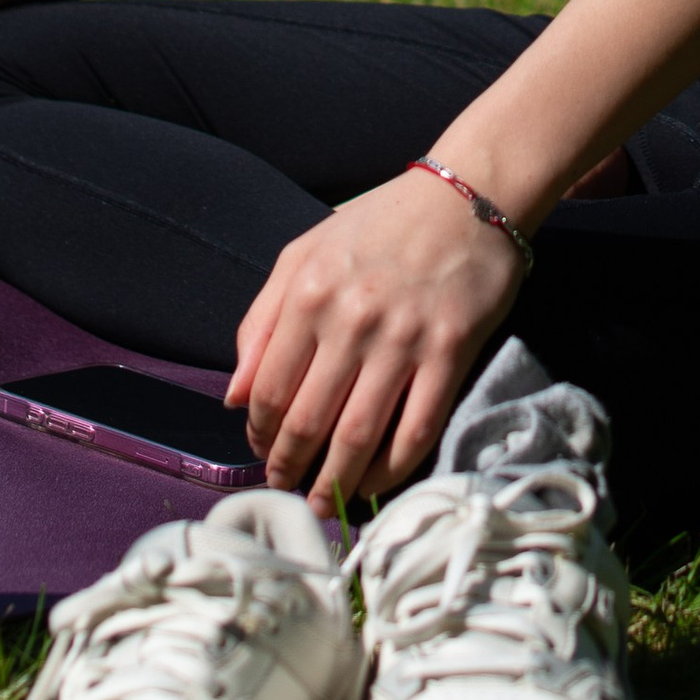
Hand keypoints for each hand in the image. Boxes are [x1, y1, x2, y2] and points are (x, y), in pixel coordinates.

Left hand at [230, 168, 524, 516]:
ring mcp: (404, 338)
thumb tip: (234, 397)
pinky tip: (376, 484)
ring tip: (323, 504)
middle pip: (309, 421)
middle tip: (287, 489)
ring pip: (359, 436)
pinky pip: (416, 430)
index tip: (263, 452)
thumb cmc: (379, 223)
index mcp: (309, 292)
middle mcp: (352, 318)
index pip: (270, 390)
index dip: (260, 435)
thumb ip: (260, 320)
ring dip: (335, 483)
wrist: (466, 195)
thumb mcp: (304, 252)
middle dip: (291, 467)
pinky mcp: (451, 352)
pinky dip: (392, 470)